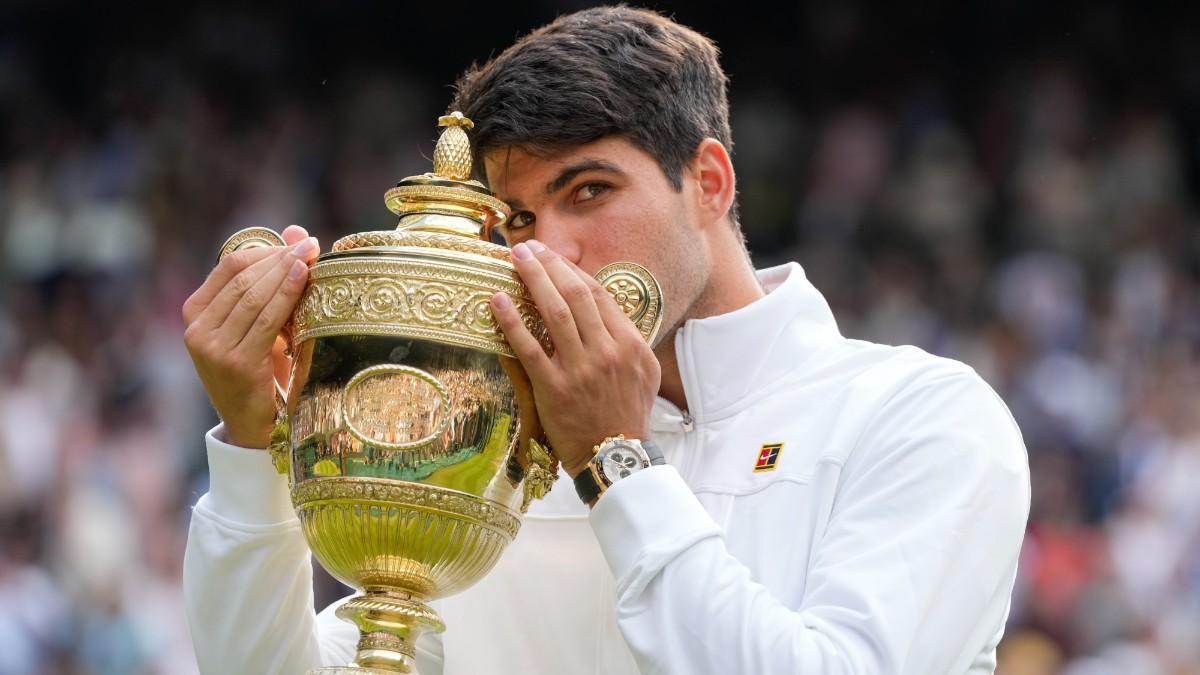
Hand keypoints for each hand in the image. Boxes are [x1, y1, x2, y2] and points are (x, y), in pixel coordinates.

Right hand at [182, 226, 319, 448]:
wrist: (254, 426)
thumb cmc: (262, 370)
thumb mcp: (262, 323)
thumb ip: (272, 279)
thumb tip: (296, 231)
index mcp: (195, 312)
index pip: (230, 266)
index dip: (266, 250)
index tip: (299, 242)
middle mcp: (196, 328)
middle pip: (243, 278)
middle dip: (281, 258)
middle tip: (312, 246)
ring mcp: (212, 347)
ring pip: (254, 296)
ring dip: (286, 272)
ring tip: (312, 256)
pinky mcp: (235, 363)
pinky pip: (266, 320)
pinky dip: (287, 295)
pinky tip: (304, 279)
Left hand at [489, 239, 660, 477]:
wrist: (615, 457)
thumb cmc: (627, 414)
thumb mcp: (644, 373)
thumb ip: (627, 340)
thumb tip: (605, 310)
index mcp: (630, 344)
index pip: (597, 295)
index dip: (572, 270)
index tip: (553, 256)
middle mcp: (607, 352)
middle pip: (575, 295)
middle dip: (549, 265)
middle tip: (528, 249)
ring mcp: (580, 370)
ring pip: (553, 313)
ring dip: (531, 280)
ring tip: (515, 260)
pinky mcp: (554, 388)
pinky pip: (528, 348)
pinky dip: (511, 321)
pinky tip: (497, 301)